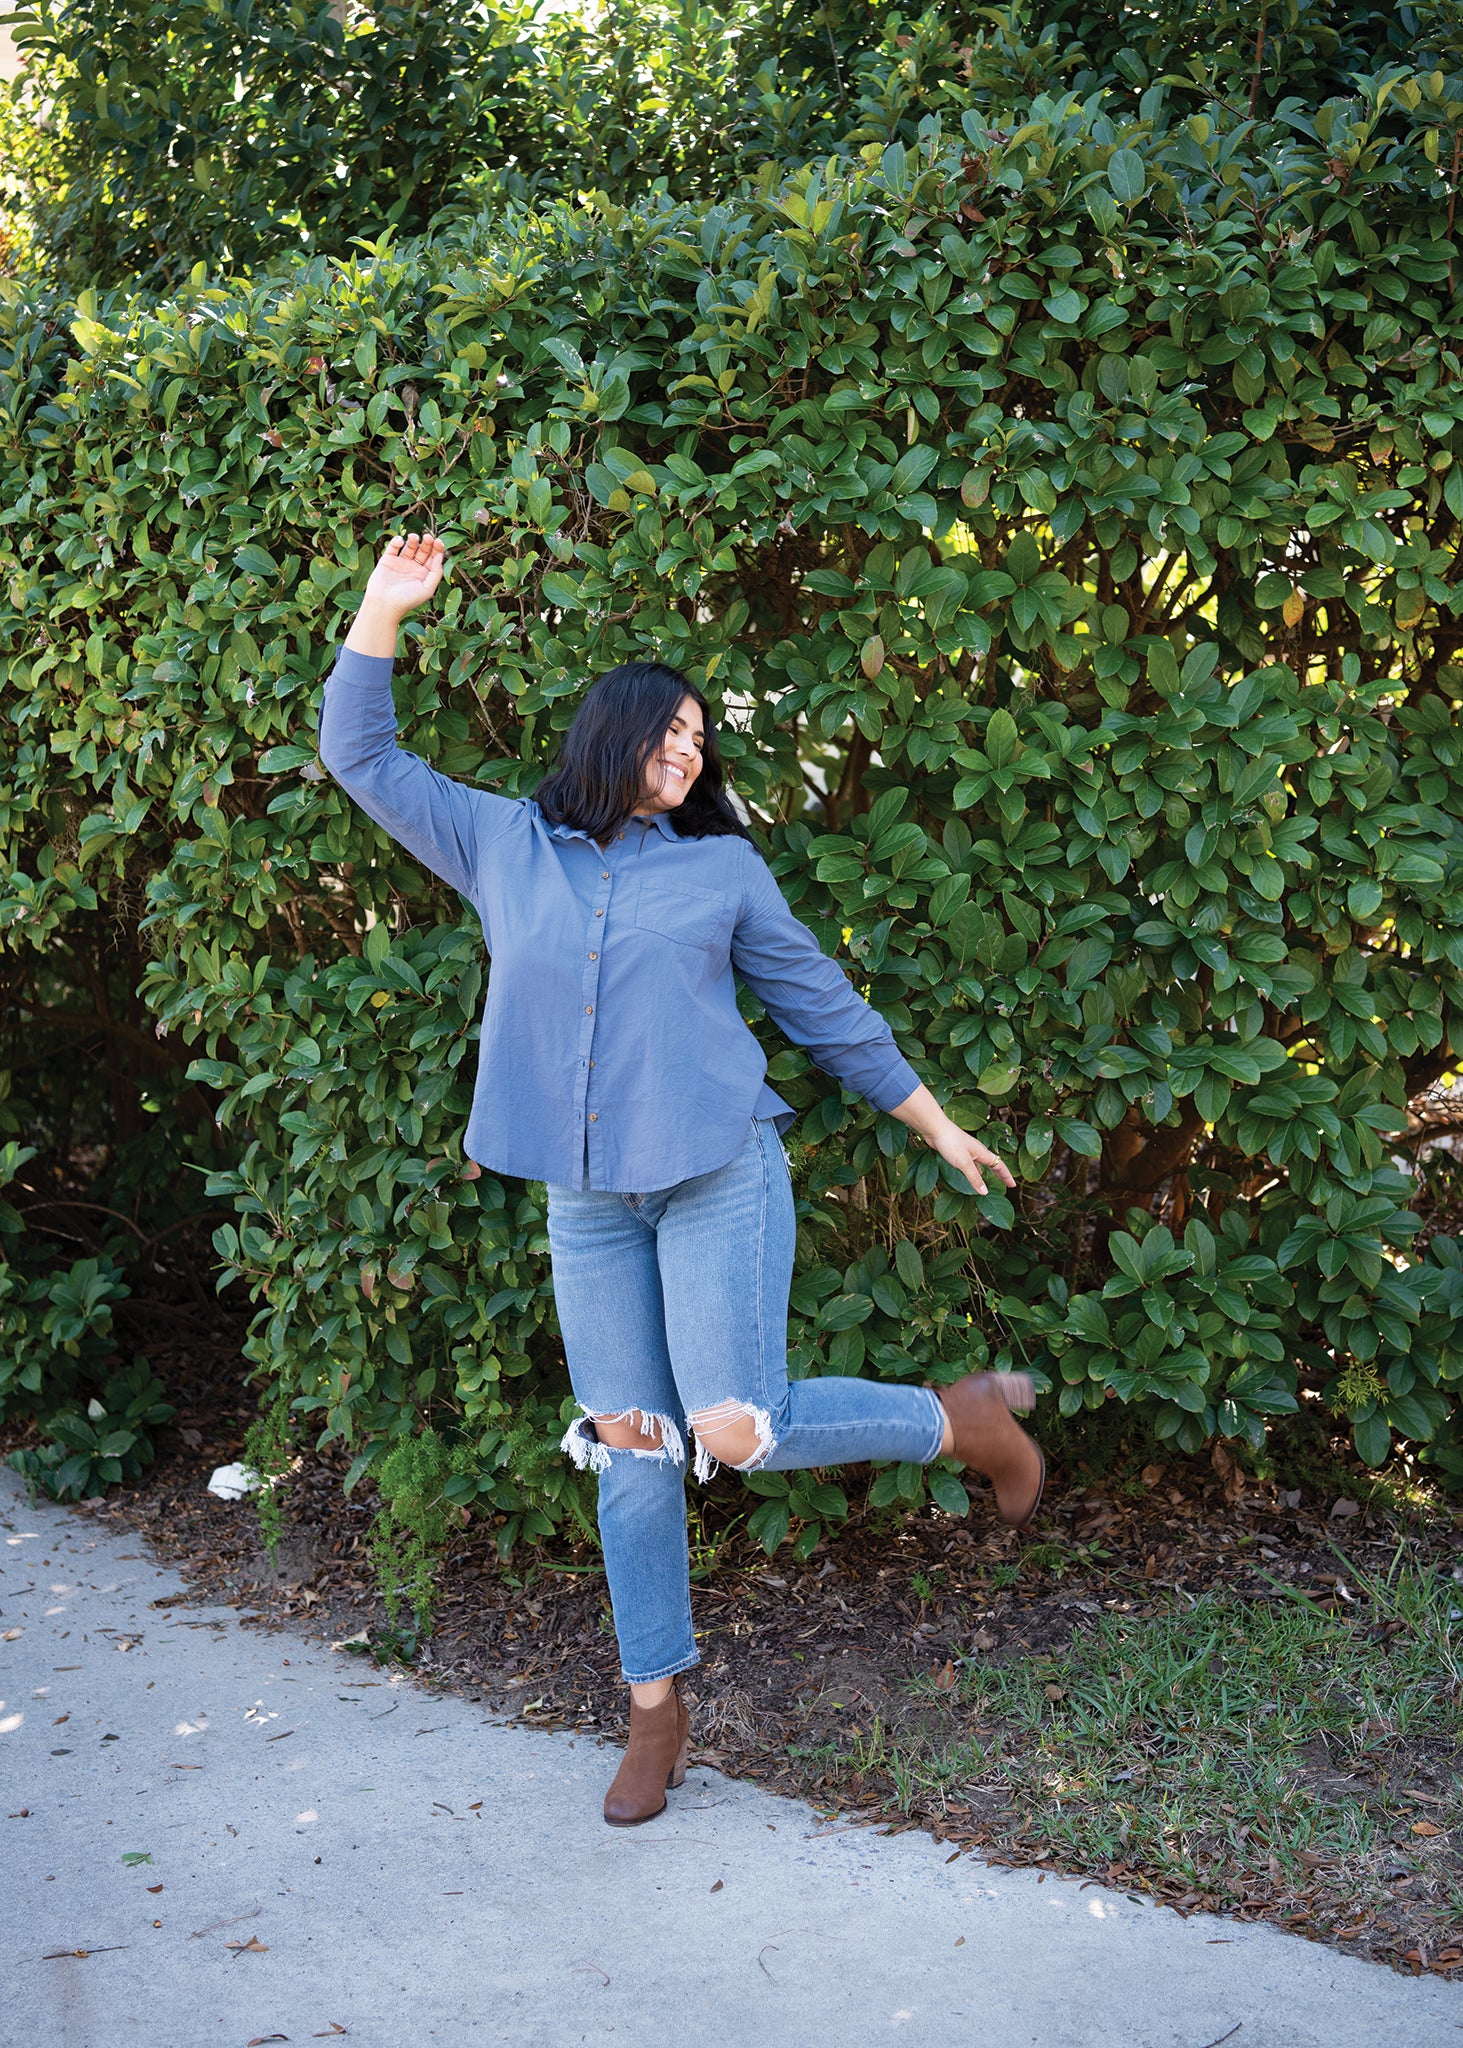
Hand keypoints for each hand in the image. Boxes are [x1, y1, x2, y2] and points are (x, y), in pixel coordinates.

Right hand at [361, 531, 444, 621]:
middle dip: (427, 543)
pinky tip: (400, 542)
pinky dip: (397, 541)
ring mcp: (400, 563)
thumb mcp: (427, 589)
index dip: (437, 549)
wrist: (384, 604)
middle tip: (428, 537)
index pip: (433, 558)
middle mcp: (413, 568)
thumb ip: (436, 573)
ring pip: (409, 547)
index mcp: (424, 575)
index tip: (438, 542)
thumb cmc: (407, 600)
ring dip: (413, 540)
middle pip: (423, 550)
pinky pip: (394, 547)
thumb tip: (440, 555)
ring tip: (414, 537)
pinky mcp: (388, 560)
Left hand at [887, 1082, 1015, 1196]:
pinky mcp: (957, 1152)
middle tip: (1007, 1184)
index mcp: (982, 1153)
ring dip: (988, 1172)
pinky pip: (971, 1164)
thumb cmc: (951, 1142)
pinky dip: (975, 1170)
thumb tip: (985, 1192)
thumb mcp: (964, 1163)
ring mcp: (967, 1151)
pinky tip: (972, 1173)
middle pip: (993, 1164)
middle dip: (1000, 1174)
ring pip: (981, 1164)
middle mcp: (977, 1151)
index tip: (1013, 1185)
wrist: (935, 1129)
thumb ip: (974, 1177)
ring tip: (992, 1181)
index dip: (1006, 1176)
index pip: (999, 1165)